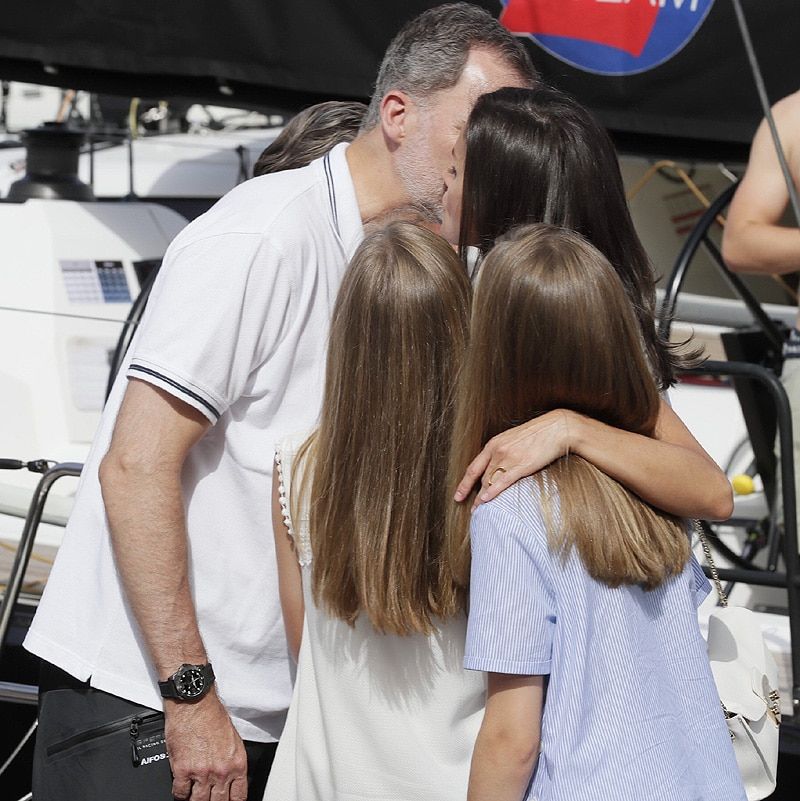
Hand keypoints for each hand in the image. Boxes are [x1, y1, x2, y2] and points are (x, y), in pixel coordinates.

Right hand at [166, 691, 247, 800]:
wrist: (194, 703)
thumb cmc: (212, 715)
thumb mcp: (233, 739)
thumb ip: (231, 761)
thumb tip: (230, 776)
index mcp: (237, 763)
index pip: (239, 796)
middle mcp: (221, 771)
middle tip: (209, 798)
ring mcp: (202, 773)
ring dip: (196, 800)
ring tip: (195, 796)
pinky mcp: (182, 770)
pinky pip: (180, 793)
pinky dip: (180, 794)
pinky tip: (182, 790)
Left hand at [454, 410, 571, 509]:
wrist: (557, 428)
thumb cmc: (538, 434)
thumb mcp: (513, 439)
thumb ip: (502, 451)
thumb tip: (497, 466)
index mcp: (493, 444)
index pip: (473, 467)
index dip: (464, 483)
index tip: (458, 495)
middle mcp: (497, 451)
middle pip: (481, 478)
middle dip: (473, 495)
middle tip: (470, 509)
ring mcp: (508, 458)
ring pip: (489, 481)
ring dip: (481, 499)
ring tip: (478, 511)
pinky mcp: (521, 465)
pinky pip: (502, 482)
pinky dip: (492, 492)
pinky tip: (485, 501)